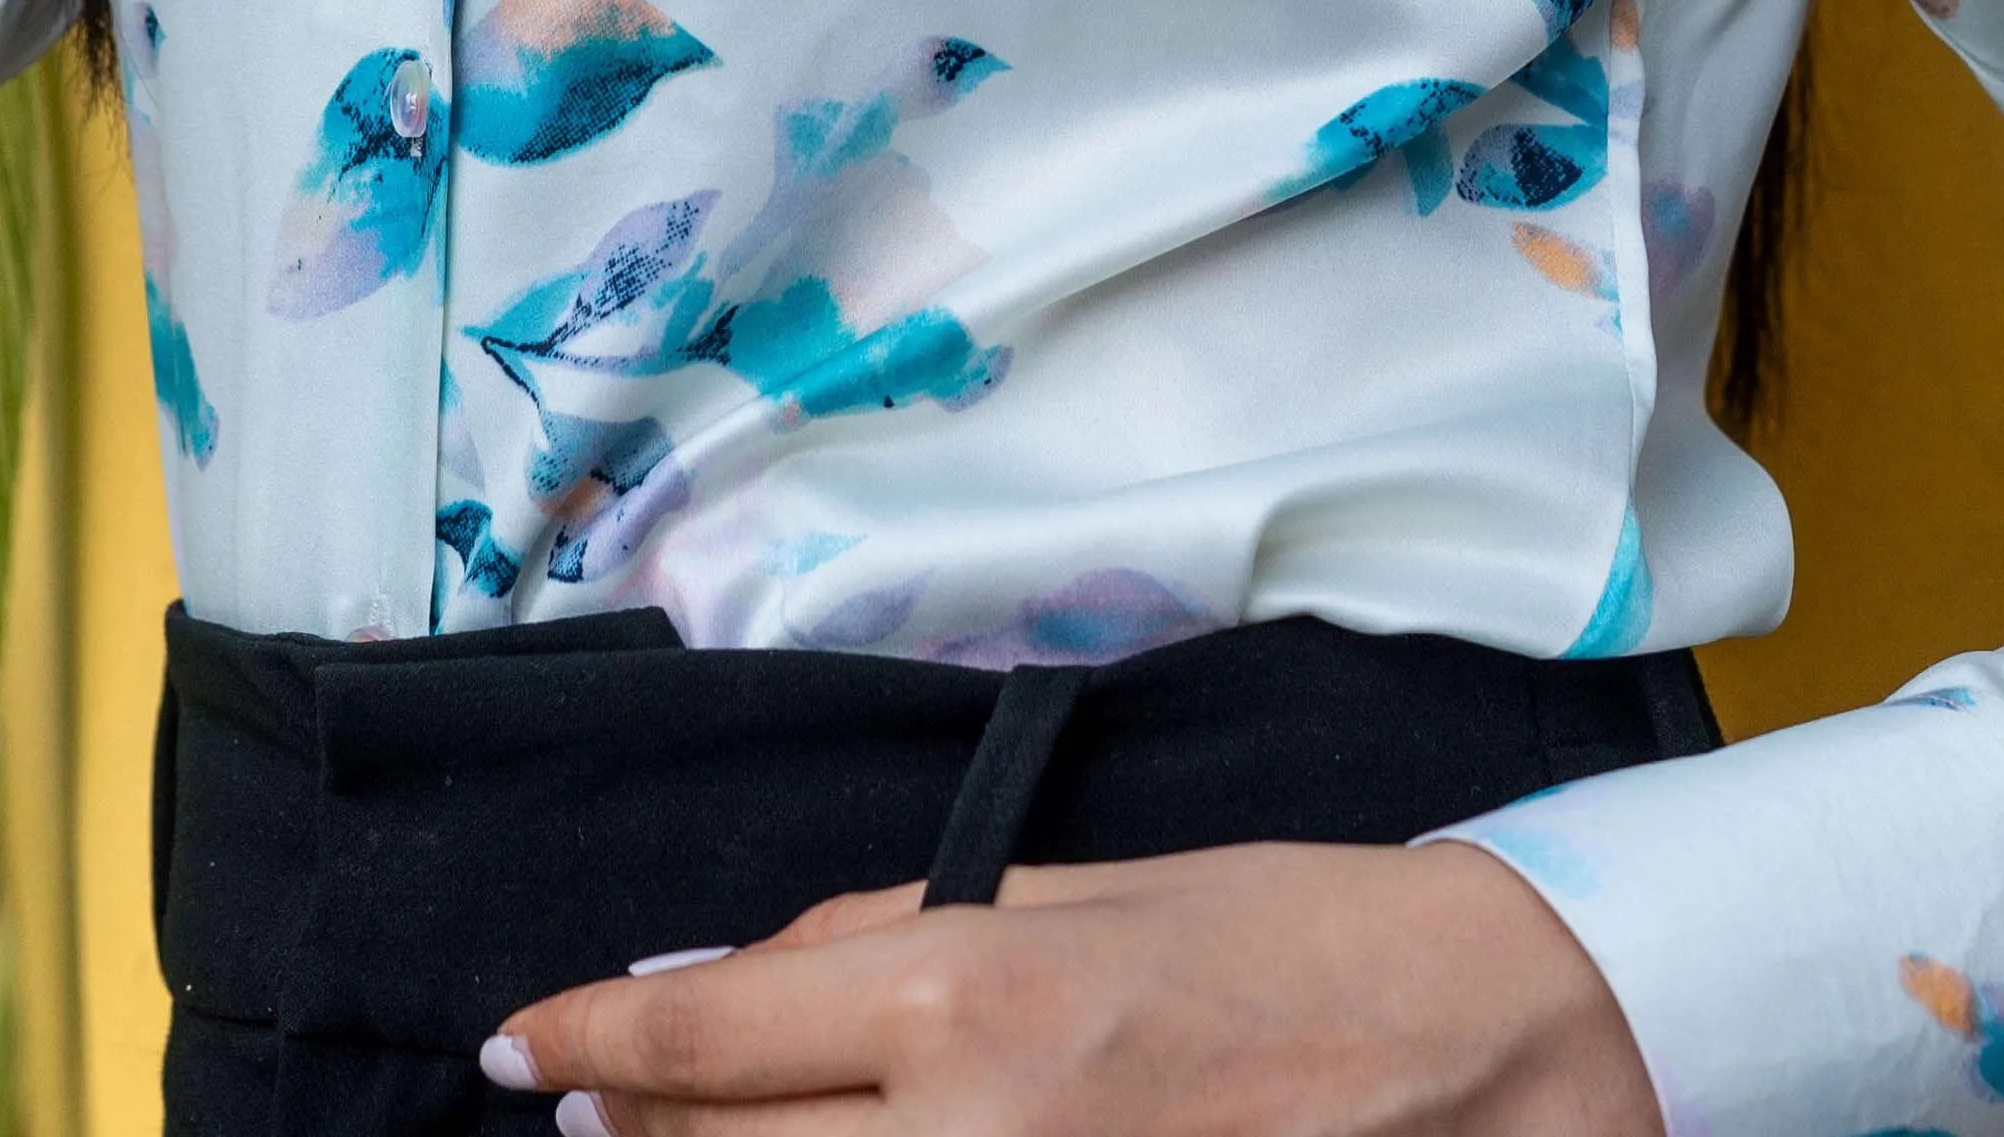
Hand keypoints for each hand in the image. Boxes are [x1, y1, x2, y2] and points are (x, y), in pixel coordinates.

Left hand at [491, 840, 1658, 1136]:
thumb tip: (711, 979)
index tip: (526, 1041)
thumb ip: (877, 941)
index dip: (592, 1035)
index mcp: (971, 997)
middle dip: (631, 1123)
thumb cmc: (1274, 936)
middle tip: (580, 1092)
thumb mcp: (1063, 890)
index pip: (708, 1032)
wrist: (1476, 1044)